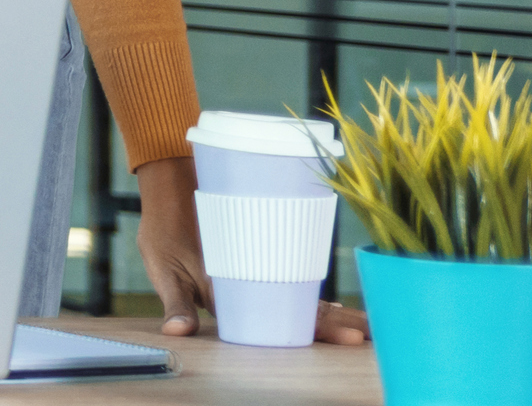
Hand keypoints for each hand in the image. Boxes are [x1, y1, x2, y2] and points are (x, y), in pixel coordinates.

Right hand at [133, 157, 368, 343]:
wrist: (167, 193)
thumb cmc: (161, 231)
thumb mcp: (164, 269)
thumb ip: (175, 301)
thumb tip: (178, 331)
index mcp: (230, 305)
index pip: (283, 325)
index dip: (318, 331)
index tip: (349, 337)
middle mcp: (249, 293)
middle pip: (300, 315)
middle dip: (335, 326)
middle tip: (370, 334)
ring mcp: (257, 272)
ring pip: (302, 298)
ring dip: (335, 313)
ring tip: (368, 326)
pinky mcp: (261, 249)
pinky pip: (294, 271)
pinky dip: (313, 287)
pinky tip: (341, 304)